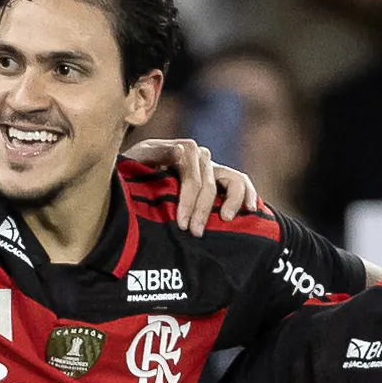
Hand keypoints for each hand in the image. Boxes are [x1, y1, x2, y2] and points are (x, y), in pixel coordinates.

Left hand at [124, 138, 257, 234]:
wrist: (131, 179)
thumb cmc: (130, 173)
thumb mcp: (134, 160)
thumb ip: (155, 154)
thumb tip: (180, 152)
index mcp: (181, 151)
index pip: (192, 172)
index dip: (189, 198)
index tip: (182, 222)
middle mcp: (200, 158)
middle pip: (209, 181)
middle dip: (202, 208)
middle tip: (194, 232)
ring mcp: (212, 169)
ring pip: (232, 179)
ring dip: (232, 200)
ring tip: (225, 219)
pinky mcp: (220, 180)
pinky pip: (241, 182)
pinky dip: (249, 194)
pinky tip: (251, 209)